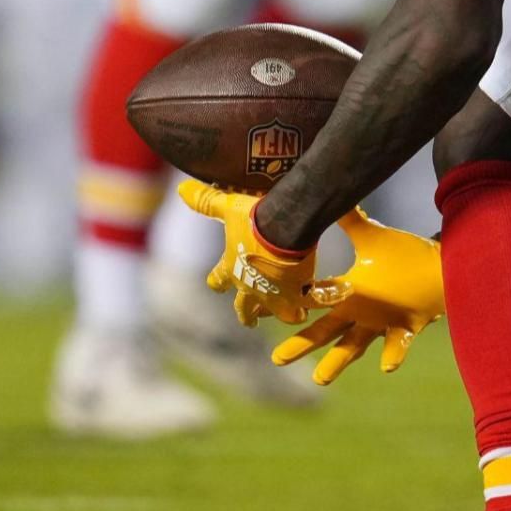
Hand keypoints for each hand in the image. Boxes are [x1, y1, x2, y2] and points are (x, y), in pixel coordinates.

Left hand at [176, 179, 317, 326]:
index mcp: (232, 269)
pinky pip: (309, 304)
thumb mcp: (228, 207)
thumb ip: (206, 201)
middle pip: (245, 309)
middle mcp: (251, 288)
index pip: (217, 281)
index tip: (217, 285)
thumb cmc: (254, 218)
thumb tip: (181, 189)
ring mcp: (276, 294)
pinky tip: (329, 300)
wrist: (284, 228)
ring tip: (293, 315)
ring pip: (277, 314)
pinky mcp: (299, 294)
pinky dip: (318, 302)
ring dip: (284, 314)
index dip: (217, 282)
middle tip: (251, 321)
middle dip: (248, 315)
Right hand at [273, 208, 443, 384]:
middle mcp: (362, 312)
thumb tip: (329, 194)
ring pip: (355, 346)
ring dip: (338, 361)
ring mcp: (383, 322)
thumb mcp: (372, 235)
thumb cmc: (404, 255)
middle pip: (327, 332)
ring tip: (319, 379)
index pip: (315, 301)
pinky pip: (399, 344)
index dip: (293, 306)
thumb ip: (350, 219)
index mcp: (350, 292)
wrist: (440, 265)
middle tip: (276, 359)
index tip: (265, 312)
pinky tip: (385, 367)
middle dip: (302, 345)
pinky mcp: (408, 326)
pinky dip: (392, 355)